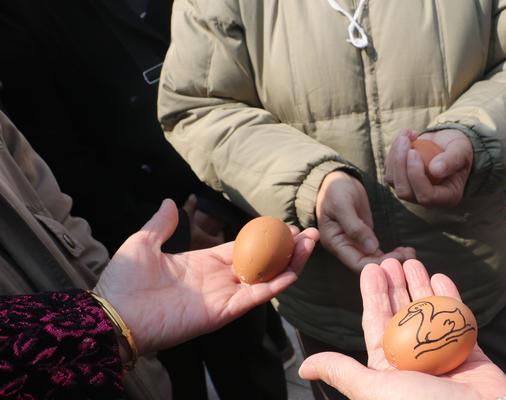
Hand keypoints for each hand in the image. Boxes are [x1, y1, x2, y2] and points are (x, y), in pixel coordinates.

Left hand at [93, 199, 318, 354]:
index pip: (241, 249)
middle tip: (307, 233)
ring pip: (266, 278)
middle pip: (262, 263)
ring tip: (310, 244)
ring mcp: (223, 297)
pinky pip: (256, 297)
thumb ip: (162, 224)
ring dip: (290, 263)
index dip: (264, 238)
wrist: (114, 314)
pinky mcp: (223, 312)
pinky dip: (277, 284)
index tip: (284, 227)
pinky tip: (295, 270)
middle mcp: (217, 280)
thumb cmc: (123, 281)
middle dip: (286, 249)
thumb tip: (172, 201)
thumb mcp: (142, 243)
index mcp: (201, 264)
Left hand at [298, 259, 505, 399]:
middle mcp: (413, 360)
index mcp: (388, 368)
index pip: (375, 324)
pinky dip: (450, 296)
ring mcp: (442, 354)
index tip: (369, 269)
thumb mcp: (375, 389)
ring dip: (420, 285)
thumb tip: (304, 368)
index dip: (372, 295)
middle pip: (402, 313)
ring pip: (428, 311)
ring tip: (413, 260)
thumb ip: (343, 372)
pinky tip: (441, 276)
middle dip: (395, 285)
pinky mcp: (469, 351)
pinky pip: (457, 318)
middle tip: (390, 258)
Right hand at [316, 171, 414, 271]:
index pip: (357, 263)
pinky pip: (379, 252)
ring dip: (393, 259)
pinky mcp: (366, 239)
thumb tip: (371, 248)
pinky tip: (406, 251)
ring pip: (376, 260)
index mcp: (335, 243)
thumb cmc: (335, 191)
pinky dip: (392, 253)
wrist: (337, 180)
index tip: (396, 258)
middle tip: (409, 257)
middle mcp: (345, 248)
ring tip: (411, 254)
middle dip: (388, 263)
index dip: (377, 265)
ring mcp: (356, 244)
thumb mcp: (342, 205)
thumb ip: (355, 227)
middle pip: (368, 264)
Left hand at [385, 128, 472, 206]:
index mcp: (447, 197)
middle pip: (404, 191)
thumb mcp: (461, 151)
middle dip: (400, 165)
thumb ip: (451, 160)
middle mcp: (427, 198)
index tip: (414, 152)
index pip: (426, 196)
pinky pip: (389, 169)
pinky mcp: (400, 179)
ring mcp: (411, 190)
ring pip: (392, 180)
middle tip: (405, 140)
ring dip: (395, 155)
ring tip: (406, 134)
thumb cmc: (459, 148)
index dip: (416, 176)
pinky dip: (393, 151)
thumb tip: (435, 170)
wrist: (448, 144)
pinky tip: (405, 136)